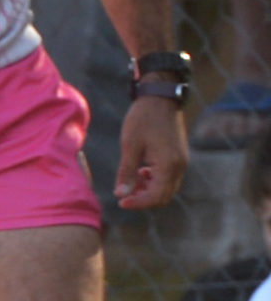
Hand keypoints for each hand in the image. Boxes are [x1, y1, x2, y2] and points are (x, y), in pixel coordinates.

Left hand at [115, 93, 187, 209]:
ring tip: (130, 181)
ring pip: (167, 188)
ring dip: (148, 190)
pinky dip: (154, 180)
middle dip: (143, 199)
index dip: (138, 203)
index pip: (156, 196)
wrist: (160, 98)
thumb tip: (121, 195)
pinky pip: (168, 177)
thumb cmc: (143, 119)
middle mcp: (179, 166)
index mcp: (169, 165)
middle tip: (123, 194)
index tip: (120, 201)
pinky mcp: (178, 157)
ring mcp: (181, 162)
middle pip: (164, 196)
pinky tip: (140, 172)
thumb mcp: (130, 146)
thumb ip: (127, 172)